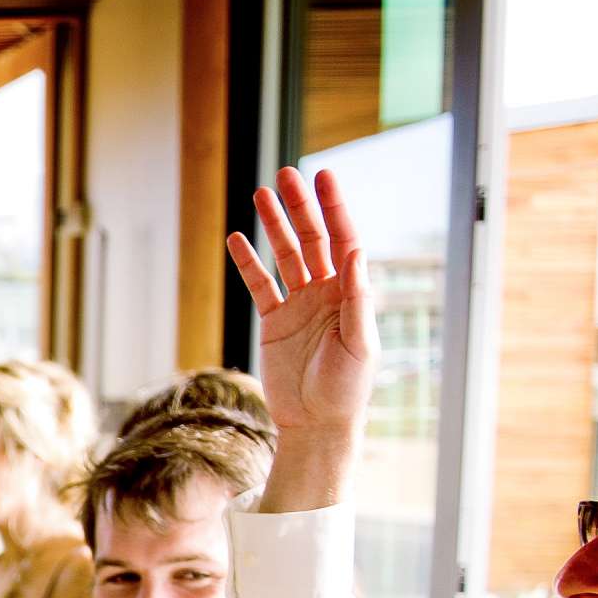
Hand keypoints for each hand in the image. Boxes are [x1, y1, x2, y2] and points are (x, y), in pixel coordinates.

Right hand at [228, 167, 377, 443]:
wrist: (317, 422)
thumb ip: (357, 299)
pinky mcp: (275, 321)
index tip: (324, 177)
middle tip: (287, 175)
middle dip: (301, 206)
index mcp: (351, 292)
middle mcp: (327, 292)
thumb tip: (356, 252)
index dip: (334, 207)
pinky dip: (248, 263)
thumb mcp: (360, 344)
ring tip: (261, 195)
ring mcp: (299, 304)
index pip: (343, 239)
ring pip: (285, 255)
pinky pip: (259, 285)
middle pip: (312, 239)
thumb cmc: (346, 388)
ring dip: (274, 225)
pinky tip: (237, 240)